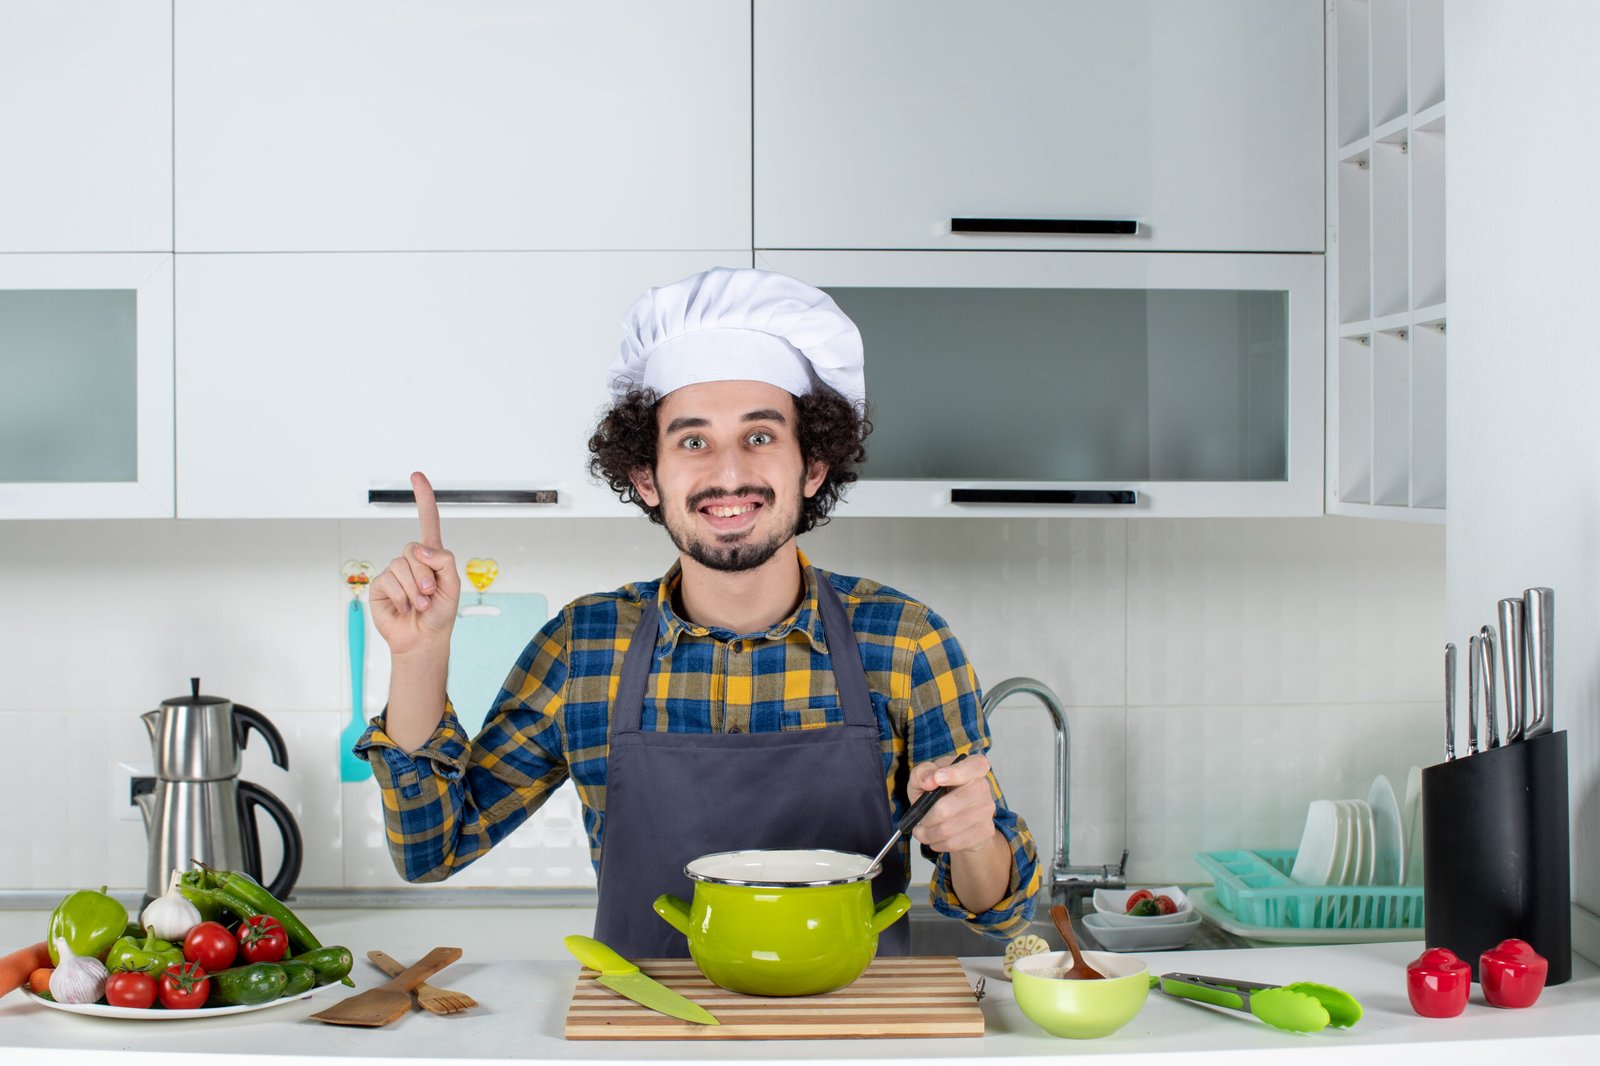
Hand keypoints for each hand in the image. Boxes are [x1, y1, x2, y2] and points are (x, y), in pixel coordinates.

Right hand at [369, 471, 460, 658]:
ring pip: (401, 566)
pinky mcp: (380, 584)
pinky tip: (405, 608)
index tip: (416, 476)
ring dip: (414, 590)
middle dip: (424, 574)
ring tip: (419, 605)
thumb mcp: (453, 586)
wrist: (422, 639)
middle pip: (414, 549)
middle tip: (429, 595)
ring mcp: (394, 571)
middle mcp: (411, 560)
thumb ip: (444, 561)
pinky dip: (401, 597)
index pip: (428, 521)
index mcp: (432, 556)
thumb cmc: (440, 614)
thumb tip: (421, 549)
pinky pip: (389, 581)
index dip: (423, 498)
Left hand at [905, 752, 1000, 854]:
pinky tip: (935, 838)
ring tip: (922, 831)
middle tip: (920, 819)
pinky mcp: (985, 832)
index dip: (955, 773)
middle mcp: (983, 787)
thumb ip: (922, 773)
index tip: (936, 779)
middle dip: (926, 816)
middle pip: (947, 807)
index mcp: (972, 767)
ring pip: (948, 828)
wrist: (958, 820)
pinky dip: (937, 843)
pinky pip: (954, 842)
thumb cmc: (939, 793)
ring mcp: (986, 810)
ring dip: (928, 833)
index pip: (974, 765)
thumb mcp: (925, 778)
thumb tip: (929, 780)